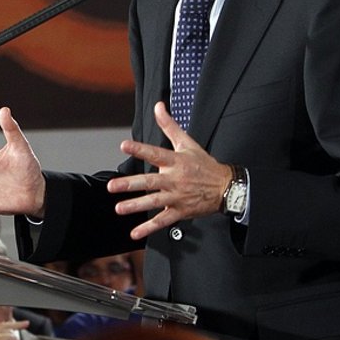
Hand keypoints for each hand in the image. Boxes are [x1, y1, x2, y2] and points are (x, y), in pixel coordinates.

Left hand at [106, 101, 232, 239]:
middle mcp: (175, 179)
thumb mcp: (187, 142)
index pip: (155, 153)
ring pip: (154, 202)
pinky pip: (162, 221)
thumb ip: (169, 125)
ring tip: (119, 208)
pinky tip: (135, 233)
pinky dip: (149, 229)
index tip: (124, 145)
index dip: (140, 149)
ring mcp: (177, 197)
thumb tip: (158, 106)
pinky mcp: (180, 211)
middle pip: (150, 182)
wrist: (226, 187)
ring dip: (136, 206)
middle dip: (130, 185)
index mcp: (176, 161)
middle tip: (113, 187)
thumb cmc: (204, 164)